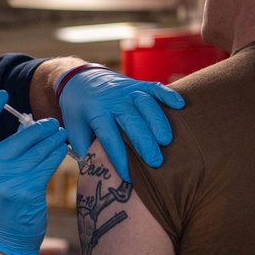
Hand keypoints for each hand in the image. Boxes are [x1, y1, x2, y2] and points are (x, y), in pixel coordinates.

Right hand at [0, 91, 68, 254]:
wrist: (6, 237)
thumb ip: (4, 151)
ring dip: (52, 139)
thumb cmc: (2, 201)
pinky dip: (56, 154)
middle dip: (39, 128)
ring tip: (60, 134)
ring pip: (37, 150)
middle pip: (18, 138)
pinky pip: (46, 164)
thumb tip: (26, 124)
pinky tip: (61, 149)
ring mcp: (7, 181)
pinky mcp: (27, 191)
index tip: (2, 94)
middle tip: (52, 123)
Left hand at [57, 66, 183, 180]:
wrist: (80, 79)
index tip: (127, 175)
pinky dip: (168, 94)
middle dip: (145, 143)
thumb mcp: (74, 128)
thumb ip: (85, 148)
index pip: (109, 136)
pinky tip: (180, 106)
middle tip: (155, 162)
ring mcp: (127, 90)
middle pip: (132, 121)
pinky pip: (155, 87)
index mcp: (95, 112)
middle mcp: (113, 100)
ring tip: (167, 141)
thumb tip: (97, 171)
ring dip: (158, 122)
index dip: (119, 156)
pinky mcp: (137, 84)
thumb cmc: (79, 110)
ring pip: (146, 104)